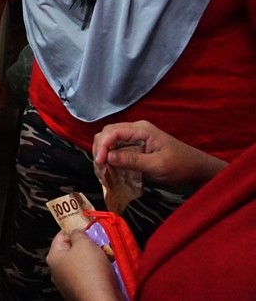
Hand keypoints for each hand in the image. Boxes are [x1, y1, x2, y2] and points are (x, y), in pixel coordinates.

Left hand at [47, 230, 121, 300]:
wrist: (101, 300)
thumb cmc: (90, 272)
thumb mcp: (84, 244)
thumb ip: (78, 233)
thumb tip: (76, 232)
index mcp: (54, 258)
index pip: (60, 236)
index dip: (73, 229)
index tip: (85, 226)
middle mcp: (58, 271)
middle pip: (71, 250)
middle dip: (86, 245)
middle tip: (97, 242)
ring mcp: (68, 283)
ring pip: (81, 263)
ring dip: (94, 258)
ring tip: (105, 255)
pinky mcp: (80, 291)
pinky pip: (88, 276)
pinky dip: (97, 271)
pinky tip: (106, 269)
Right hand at [93, 121, 226, 189]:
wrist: (199, 171)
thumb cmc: (182, 166)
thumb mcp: (158, 165)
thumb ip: (132, 160)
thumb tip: (108, 158)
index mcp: (141, 129)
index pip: (112, 132)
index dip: (102, 146)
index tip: (100, 163)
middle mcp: (136, 130)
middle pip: (107, 134)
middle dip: (100, 149)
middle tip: (99, 168)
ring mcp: (135, 138)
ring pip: (110, 142)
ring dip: (103, 154)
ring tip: (102, 170)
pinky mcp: (136, 148)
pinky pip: (117, 150)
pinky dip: (110, 159)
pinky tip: (110, 170)